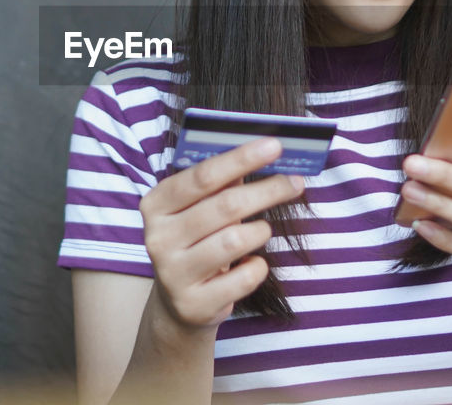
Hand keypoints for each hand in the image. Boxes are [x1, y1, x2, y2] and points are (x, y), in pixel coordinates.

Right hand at [139, 138, 304, 331]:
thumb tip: (264, 152)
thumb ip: (223, 184)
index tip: (275, 145)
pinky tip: (249, 264)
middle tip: (296, 182)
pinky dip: (257, 266)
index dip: (241, 158)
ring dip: (259, 231)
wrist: (179, 305)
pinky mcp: (194, 303)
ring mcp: (173, 273)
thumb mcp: (200, 210)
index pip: (203, 176)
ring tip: (261, 231)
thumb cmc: (197, 243)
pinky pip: (244, 276)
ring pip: (235, 240)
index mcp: (156, 205)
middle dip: (267, 190)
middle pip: (225, 206)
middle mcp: (158, 238)